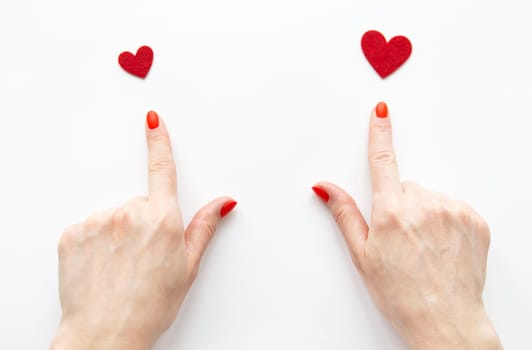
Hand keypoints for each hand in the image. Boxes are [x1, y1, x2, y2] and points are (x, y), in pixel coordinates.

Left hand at [51, 111, 236, 349]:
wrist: (106, 335)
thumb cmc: (150, 305)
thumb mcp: (187, 266)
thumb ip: (204, 226)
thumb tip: (224, 202)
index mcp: (162, 219)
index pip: (162, 169)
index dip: (159, 141)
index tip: (153, 119)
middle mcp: (129, 213)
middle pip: (139, 203)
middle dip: (143, 222)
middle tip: (142, 256)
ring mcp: (98, 221)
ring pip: (112, 216)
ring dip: (117, 233)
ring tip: (119, 265)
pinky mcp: (72, 232)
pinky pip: (88, 227)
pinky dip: (94, 242)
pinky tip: (100, 265)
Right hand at [313, 103, 502, 349]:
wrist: (444, 320)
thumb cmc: (400, 293)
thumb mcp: (362, 254)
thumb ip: (344, 213)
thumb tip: (324, 187)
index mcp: (392, 212)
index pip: (382, 161)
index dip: (379, 133)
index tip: (380, 111)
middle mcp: (425, 205)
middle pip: (406, 186)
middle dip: (399, 204)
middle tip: (400, 238)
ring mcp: (454, 211)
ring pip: (430, 196)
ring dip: (424, 213)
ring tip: (423, 246)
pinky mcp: (475, 219)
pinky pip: (453, 205)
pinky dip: (446, 219)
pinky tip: (441, 245)